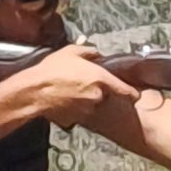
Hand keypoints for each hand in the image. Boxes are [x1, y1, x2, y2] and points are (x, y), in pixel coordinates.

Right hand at [21, 46, 136, 128]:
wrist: (34, 92)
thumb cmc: (52, 70)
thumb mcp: (71, 52)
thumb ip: (89, 52)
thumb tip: (97, 54)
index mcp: (101, 79)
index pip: (127, 91)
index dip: (132, 93)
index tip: (135, 94)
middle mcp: (97, 97)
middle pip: (105, 95)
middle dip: (99, 90)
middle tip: (84, 82)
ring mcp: (86, 110)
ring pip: (92, 104)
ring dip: (86, 99)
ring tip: (70, 89)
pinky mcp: (75, 119)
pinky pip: (79, 112)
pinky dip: (75, 107)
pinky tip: (64, 99)